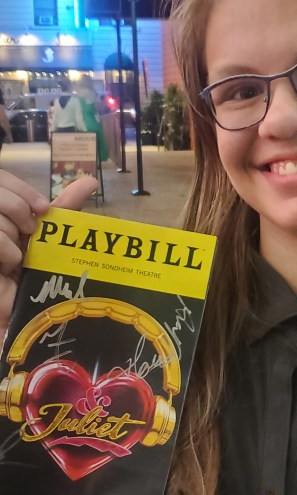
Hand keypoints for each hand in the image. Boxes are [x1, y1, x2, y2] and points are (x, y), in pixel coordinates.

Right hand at [0, 170, 97, 340]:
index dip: (22, 189)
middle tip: (28, 234)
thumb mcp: (50, 238)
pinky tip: (6, 268)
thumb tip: (89, 180)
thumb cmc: (34, 277)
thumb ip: (64, 208)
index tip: (42, 209)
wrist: (19, 316)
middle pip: (0, 190)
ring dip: (13, 239)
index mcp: (2, 210)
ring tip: (16, 259)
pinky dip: (7, 252)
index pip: (3, 177)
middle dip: (19, 209)